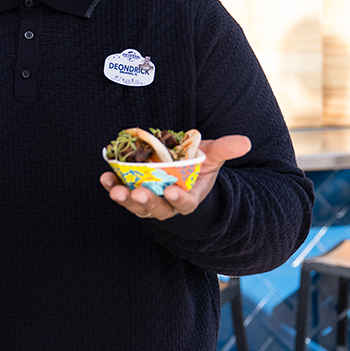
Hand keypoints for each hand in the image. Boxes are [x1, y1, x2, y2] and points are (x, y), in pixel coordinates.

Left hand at [100, 135, 250, 220]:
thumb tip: (244, 141)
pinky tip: (105, 177)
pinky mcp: (131, 192)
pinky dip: (111, 186)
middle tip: (139, 192)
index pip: (184, 203)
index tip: (172, 191)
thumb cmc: (198, 165)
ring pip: (136, 206)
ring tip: (116, 189)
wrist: (179, 170)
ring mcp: (147, 200)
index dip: (179, 199)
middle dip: (147, 202)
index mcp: (188, 197)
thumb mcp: (212, 156)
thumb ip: (224, 149)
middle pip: (157, 208)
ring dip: (125, 199)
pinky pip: (120, 191)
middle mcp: (166, 204)